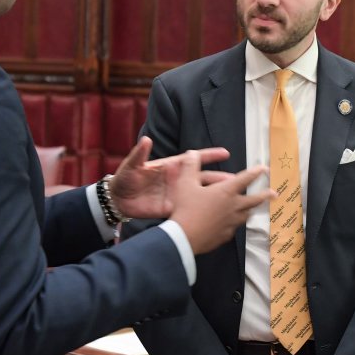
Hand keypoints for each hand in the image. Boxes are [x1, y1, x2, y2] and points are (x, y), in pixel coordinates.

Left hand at [108, 137, 234, 218]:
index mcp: (171, 166)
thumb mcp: (132, 165)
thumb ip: (140, 154)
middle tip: (236, 181)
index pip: (194, 159)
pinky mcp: (172, 209)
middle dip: (219, 179)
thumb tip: (146, 140)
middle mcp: (178, 180)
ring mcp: (177, 195)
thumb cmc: (125, 178)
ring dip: (214, 196)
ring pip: (200, 195)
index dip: (209, 155)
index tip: (225, 153)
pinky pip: (190, 210)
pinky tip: (214, 214)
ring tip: (231, 199)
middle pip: (203, 178)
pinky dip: (202, 212)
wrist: (118, 199)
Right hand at [167, 152, 271, 253]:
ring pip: (246, 215)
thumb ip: (190, 166)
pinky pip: (234, 227)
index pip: (245, 178)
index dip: (256, 172)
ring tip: (252, 209)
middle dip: (265, 195)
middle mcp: (233, 206)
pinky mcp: (226, 235)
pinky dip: (235, 223)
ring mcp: (231, 222)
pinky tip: (232, 224)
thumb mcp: (185, 183)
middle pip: (254, 200)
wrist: (184, 237)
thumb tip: (192, 153)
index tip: (264, 168)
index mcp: (226, 191)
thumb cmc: (186, 208)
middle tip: (274, 193)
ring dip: (251, 210)